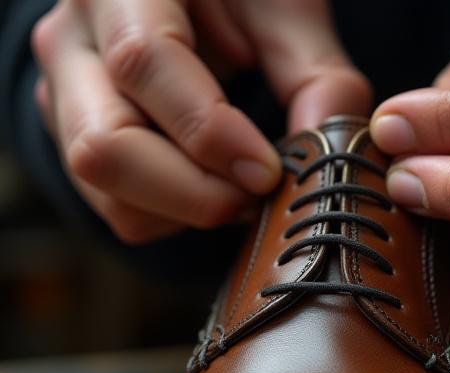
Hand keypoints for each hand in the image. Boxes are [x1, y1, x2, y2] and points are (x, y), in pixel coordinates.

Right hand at [33, 0, 371, 243]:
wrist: (184, 0)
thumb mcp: (284, 9)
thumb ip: (315, 73)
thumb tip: (327, 155)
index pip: (143, 61)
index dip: (208, 130)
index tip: (266, 171)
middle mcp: (74, 38)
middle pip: (104, 144)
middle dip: (193, 193)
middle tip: (257, 191)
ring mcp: (64, 91)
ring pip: (103, 186)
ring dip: (182, 209)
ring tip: (238, 188)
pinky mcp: (74, 134)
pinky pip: (112, 204)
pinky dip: (169, 216)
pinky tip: (208, 184)